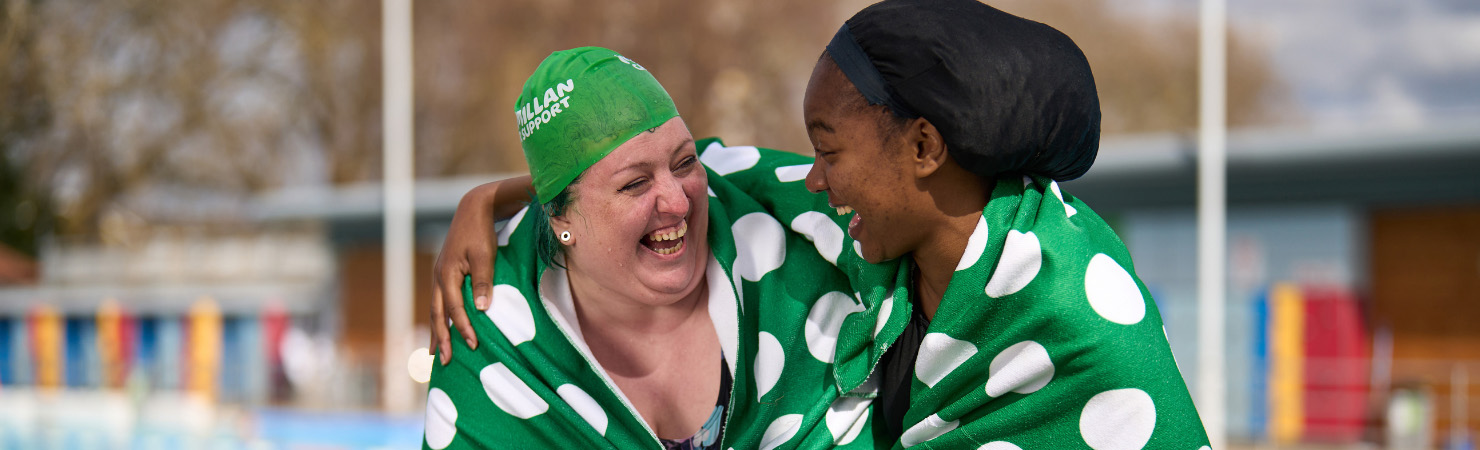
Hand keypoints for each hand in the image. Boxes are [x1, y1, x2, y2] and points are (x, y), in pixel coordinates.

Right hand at [429, 175, 532, 364]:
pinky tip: (443, 329)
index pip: (455, 308)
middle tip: (444, 362)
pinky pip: (440, 302)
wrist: (473, 209)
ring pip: (436, 310)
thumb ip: (483, 281)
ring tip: (436, 354)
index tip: (473, 345)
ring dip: (437, 332)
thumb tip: (480, 309)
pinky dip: (441, 318)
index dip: (464, 328)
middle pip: (438, 314)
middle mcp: (438, 277)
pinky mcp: (445, 274)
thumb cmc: (482, 232)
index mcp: (447, 274)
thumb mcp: (486, 255)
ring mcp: (439, 276)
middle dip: (441, 339)